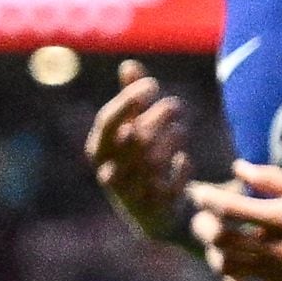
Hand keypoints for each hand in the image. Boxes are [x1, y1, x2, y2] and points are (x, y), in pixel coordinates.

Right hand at [84, 59, 192, 245]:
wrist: (157, 216)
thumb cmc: (141, 162)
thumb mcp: (133, 130)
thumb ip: (130, 100)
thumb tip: (128, 64)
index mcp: (98, 150)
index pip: (108, 121)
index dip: (129, 101)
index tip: (153, 85)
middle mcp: (108, 172)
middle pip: (132, 138)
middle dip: (156, 117)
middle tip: (176, 104)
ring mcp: (131, 194)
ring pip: (150, 160)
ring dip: (168, 140)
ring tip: (181, 129)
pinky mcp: (155, 211)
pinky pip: (169, 185)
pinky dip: (178, 170)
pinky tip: (183, 160)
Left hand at [191, 162, 281, 280]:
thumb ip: (276, 180)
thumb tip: (238, 168)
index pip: (232, 208)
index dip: (207, 198)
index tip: (198, 192)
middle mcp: (278, 248)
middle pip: (221, 240)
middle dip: (203, 226)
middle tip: (204, 218)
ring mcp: (280, 275)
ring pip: (227, 268)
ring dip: (214, 253)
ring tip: (219, 244)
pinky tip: (235, 272)